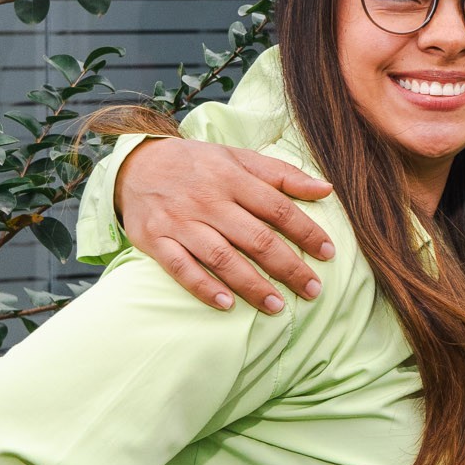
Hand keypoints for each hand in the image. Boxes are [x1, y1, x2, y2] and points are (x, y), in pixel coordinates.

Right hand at [116, 137, 335, 313]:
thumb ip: (283, 174)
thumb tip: (327, 189)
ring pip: (221, 257)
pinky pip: (181, 268)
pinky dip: (204, 287)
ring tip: (277, 306)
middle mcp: (208, 201)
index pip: (278, 208)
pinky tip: (227, 305)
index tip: (329, 253)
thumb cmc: (198, 165)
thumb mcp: (239, 158)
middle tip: (313, 290)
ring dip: (251, 285)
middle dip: (288, 267)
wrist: (136, 165)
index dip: (306, 231)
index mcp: (232, 178)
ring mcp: (180, 222)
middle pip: (255, 238)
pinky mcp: (155, 241)